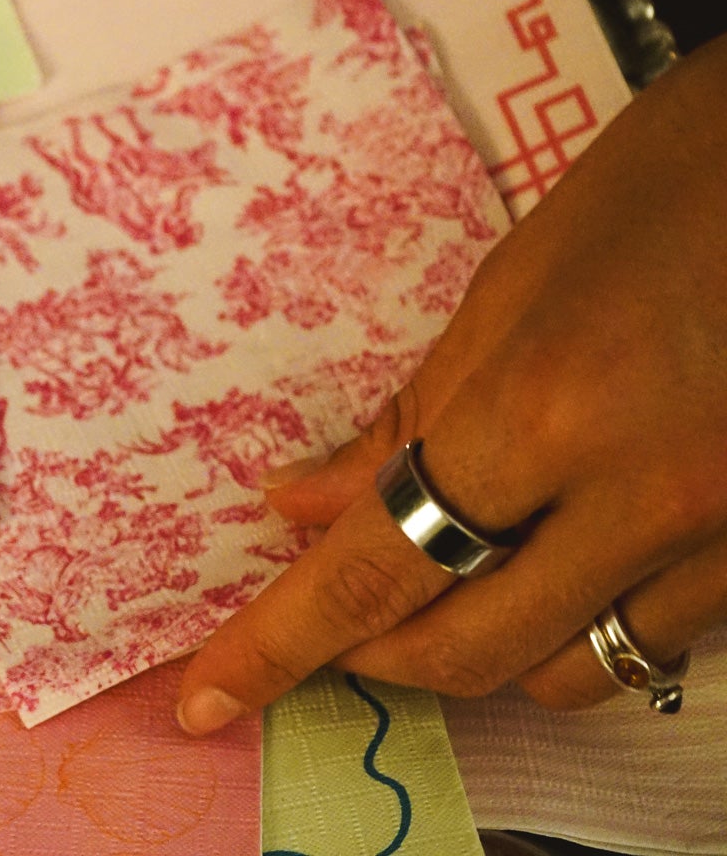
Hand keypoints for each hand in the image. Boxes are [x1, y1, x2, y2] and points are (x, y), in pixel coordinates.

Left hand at [176, 35, 726, 733]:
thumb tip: (302, 508)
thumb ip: (411, 418)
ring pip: (571, 670)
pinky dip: (585, 624)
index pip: (376, 572)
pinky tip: (559, 562)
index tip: (210, 697)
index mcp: (551, 413)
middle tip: (322, 625)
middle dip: (372, 656)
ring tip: (443, 582)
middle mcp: (650, 501)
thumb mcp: (515, 286)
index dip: (278, 647)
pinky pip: (658, 641)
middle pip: (470, 650)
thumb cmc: (673, 185)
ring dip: (484, 646)